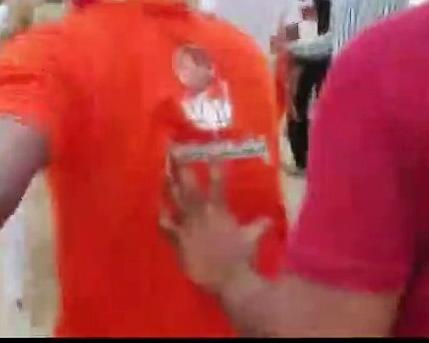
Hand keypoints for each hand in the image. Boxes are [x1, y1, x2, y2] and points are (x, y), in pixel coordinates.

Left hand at [159, 151, 269, 293]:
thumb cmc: (243, 257)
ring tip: (163, 171)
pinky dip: (162, 216)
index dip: (215, 165)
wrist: (229, 279)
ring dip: (168, 184)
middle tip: (172, 150)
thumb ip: (260, 225)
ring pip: (175, 200)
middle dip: (180, 166)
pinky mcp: (179, 239)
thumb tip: (270, 219)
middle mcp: (202, 213)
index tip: (211, 150)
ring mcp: (188, 225)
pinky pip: (166, 225)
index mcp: (220, 210)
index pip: (218, 182)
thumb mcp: (253, 238)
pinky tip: (158, 208)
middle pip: (189, 184)